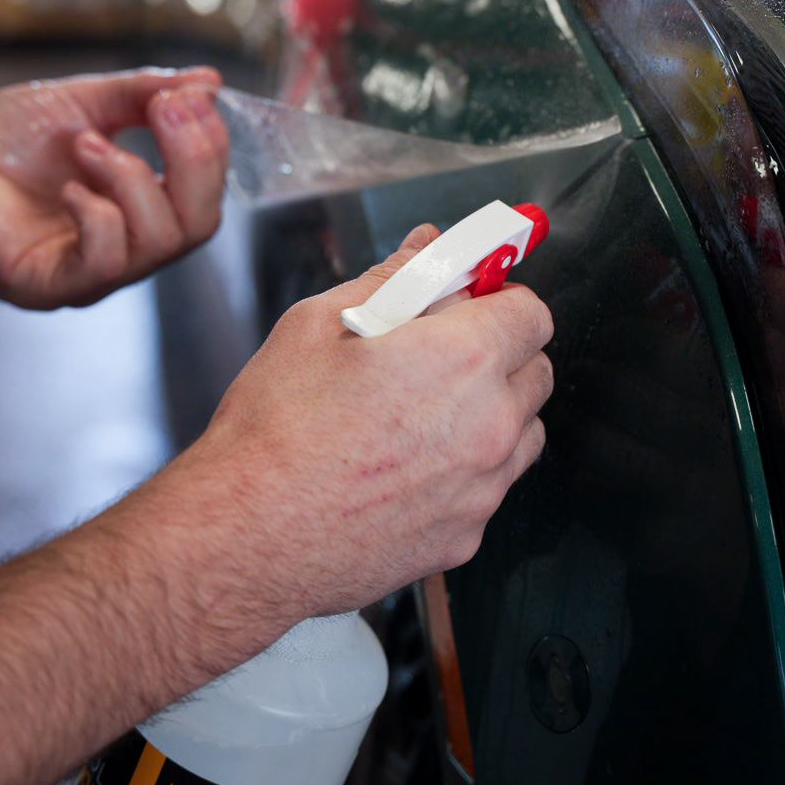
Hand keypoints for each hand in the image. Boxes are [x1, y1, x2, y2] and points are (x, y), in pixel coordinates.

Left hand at [0, 67, 229, 308]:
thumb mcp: (82, 104)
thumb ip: (142, 95)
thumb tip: (210, 81)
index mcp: (139, 209)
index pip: (206, 194)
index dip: (210, 144)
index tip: (188, 95)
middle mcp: (124, 248)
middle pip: (199, 225)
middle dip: (194, 160)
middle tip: (164, 109)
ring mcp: (88, 273)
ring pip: (158, 243)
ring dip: (133, 178)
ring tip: (86, 142)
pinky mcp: (45, 284)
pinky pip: (103, 263)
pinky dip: (98, 214)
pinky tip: (68, 184)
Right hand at [138, 225, 555, 647]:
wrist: (247, 535)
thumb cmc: (275, 430)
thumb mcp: (319, 323)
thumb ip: (392, 279)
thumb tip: (429, 248)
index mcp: (463, 359)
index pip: (531, 313)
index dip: (499, 301)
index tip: (470, 302)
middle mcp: (490, 426)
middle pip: (536, 372)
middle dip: (500, 355)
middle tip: (436, 355)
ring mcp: (483, 489)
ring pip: (523, 434)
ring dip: (491, 415)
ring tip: (420, 415)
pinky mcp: (466, 537)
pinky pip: (488, 489)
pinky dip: (465, 472)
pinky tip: (405, 468)